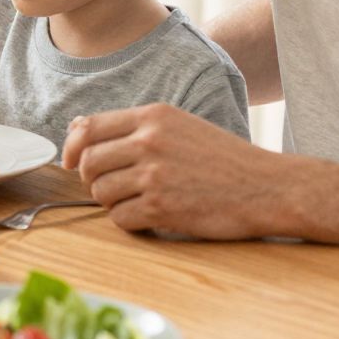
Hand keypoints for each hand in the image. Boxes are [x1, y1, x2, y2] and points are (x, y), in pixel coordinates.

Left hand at [62, 104, 284, 240]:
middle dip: (92, 179)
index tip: (70, 162)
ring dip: (113, 201)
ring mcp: (155, 175)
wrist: (268, 187)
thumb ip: (132, 126)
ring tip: (140, 200)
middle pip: (88, 163)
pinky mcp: (162, 208)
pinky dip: (130, 221)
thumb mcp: (179, 126)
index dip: (71, 148)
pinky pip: (120, 218)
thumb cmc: (223, 158)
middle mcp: (149, 142)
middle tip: (113, 186)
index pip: (88, 128)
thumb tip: (76, 129)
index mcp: (153, 117)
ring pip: (100, 192)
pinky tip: (152, 216)